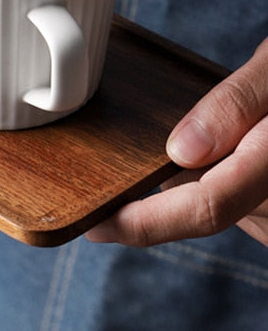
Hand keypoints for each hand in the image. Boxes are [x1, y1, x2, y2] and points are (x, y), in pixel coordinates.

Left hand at [86, 36, 267, 246]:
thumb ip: (235, 104)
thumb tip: (181, 150)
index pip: (206, 207)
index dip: (146, 223)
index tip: (95, 225)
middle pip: (196, 202)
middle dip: (164, 177)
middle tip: (158, 140)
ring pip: (208, 202)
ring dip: (190, 175)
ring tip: (203, 135)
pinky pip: (226, 202)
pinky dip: (209, 178)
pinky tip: (220, 148)